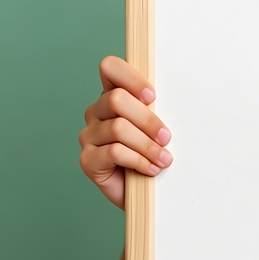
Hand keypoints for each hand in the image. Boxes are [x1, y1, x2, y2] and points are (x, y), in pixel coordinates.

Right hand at [78, 56, 172, 208]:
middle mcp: (95, 112)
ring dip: (147, 145)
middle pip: (117, 99)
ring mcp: (88, 136)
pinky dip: (139, 160)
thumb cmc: (151, 152)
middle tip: (166, 137)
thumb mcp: (154, 125)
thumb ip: (153, 107)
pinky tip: (152, 169)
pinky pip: (115, 152)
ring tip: (164, 158)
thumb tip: (171, 97)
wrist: (144, 192)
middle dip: (147, 119)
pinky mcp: (87, 160)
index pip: (109, 67)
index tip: (152, 96)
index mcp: (111, 94)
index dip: (130, 77)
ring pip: (119, 128)